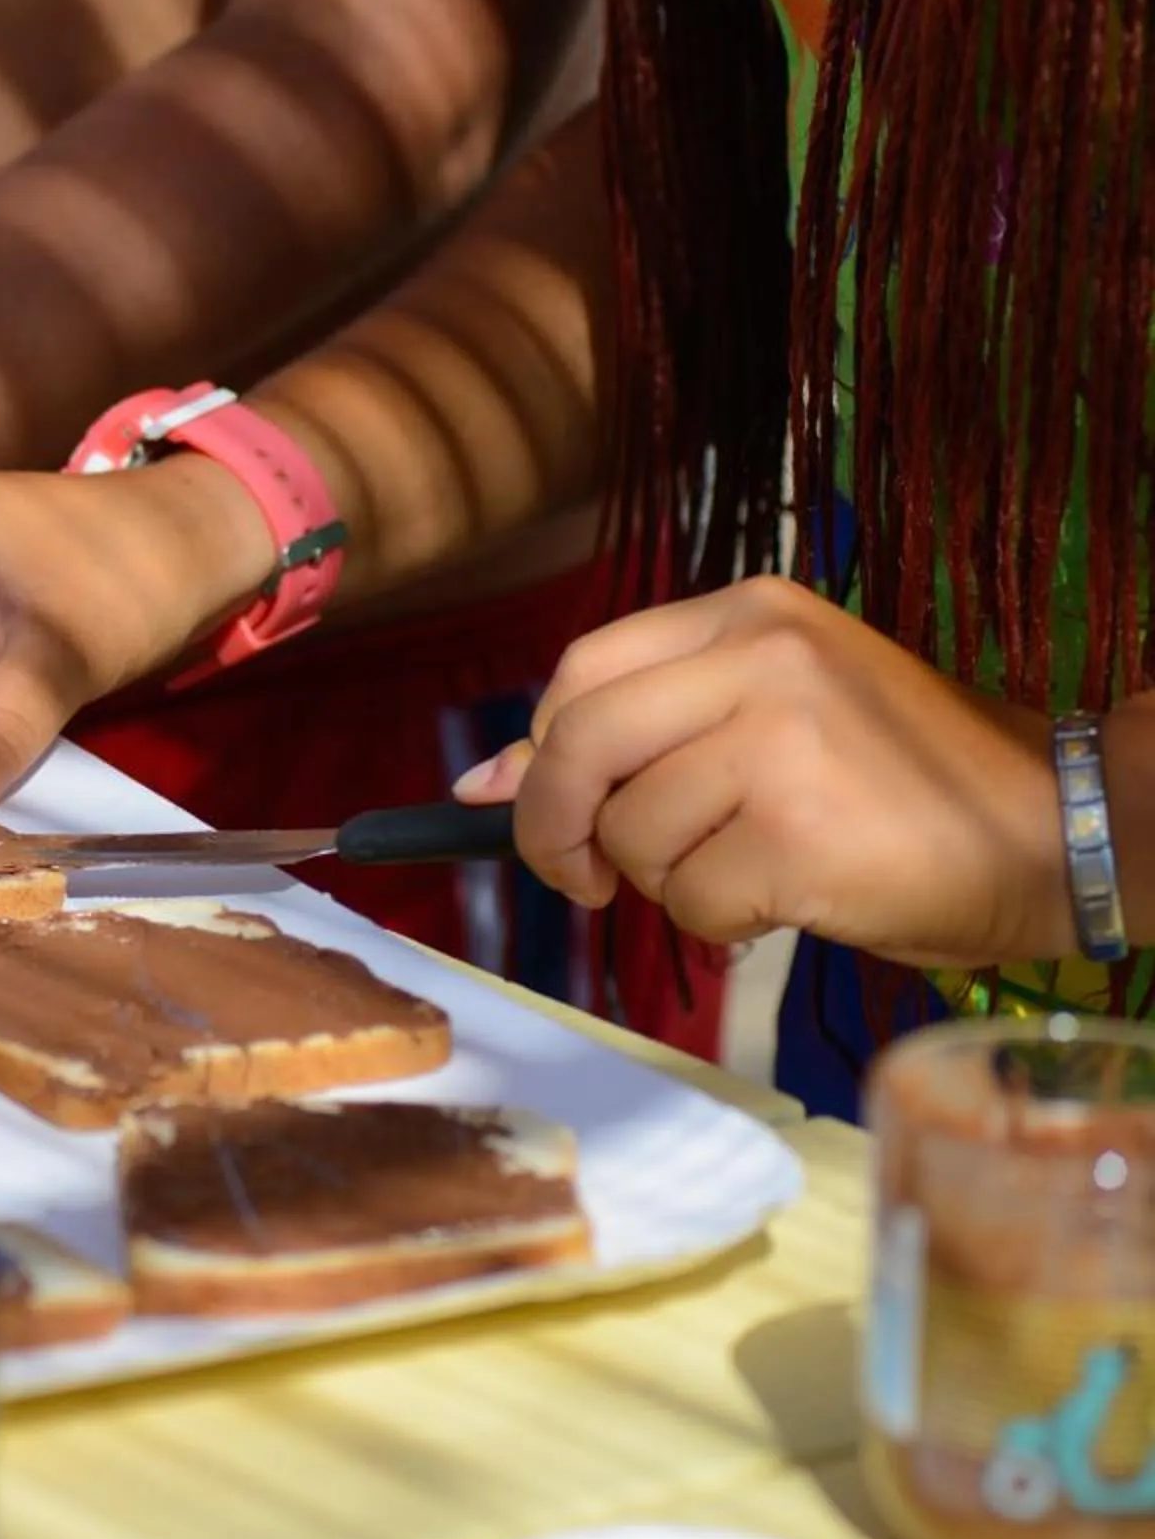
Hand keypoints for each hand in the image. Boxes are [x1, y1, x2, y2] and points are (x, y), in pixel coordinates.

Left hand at [454, 577, 1074, 968]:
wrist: (1056, 828)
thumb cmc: (906, 782)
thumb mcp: (775, 716)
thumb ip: (640, 734)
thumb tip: (482, 781)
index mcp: (749, 615)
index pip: (581, 671)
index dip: (532, 748)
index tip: (513, 801)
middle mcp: (760, 659)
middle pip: (577, 746)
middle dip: (553, 827)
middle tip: (580, 877)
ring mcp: (779, 743)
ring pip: (632, 834)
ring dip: (664, 883)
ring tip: (745, 873)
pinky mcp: (796, 833)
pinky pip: (690, 899)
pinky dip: (718, 923)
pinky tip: (782, 904)